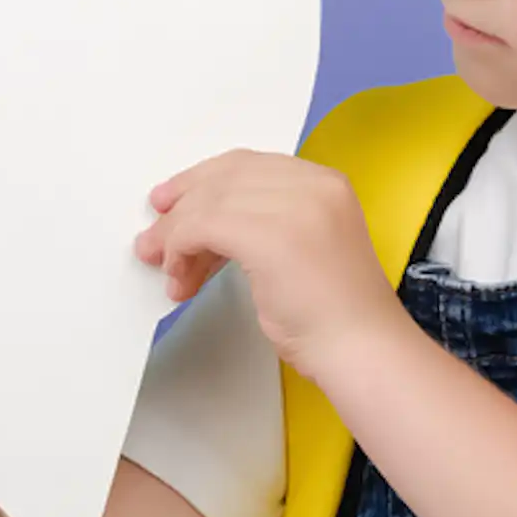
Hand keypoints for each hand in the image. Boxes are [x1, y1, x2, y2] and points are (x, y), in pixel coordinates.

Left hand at [132, 150, 408, 379]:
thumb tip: (203, 226)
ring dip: (176, 235)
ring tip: (163, 265)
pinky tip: (181, 277)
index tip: (175, 201)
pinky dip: (180, 250)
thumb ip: (263, 224)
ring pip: (209, 202)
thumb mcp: (301, 249)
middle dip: (182, 203)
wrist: (362, 350)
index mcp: (326, 183)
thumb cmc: (335, 316)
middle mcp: (313, 185)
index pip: (250, 165)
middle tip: (154, 232)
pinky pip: (202, 227)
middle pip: (226, 177)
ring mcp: (294, 206)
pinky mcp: (270, 234)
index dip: (204, 180)